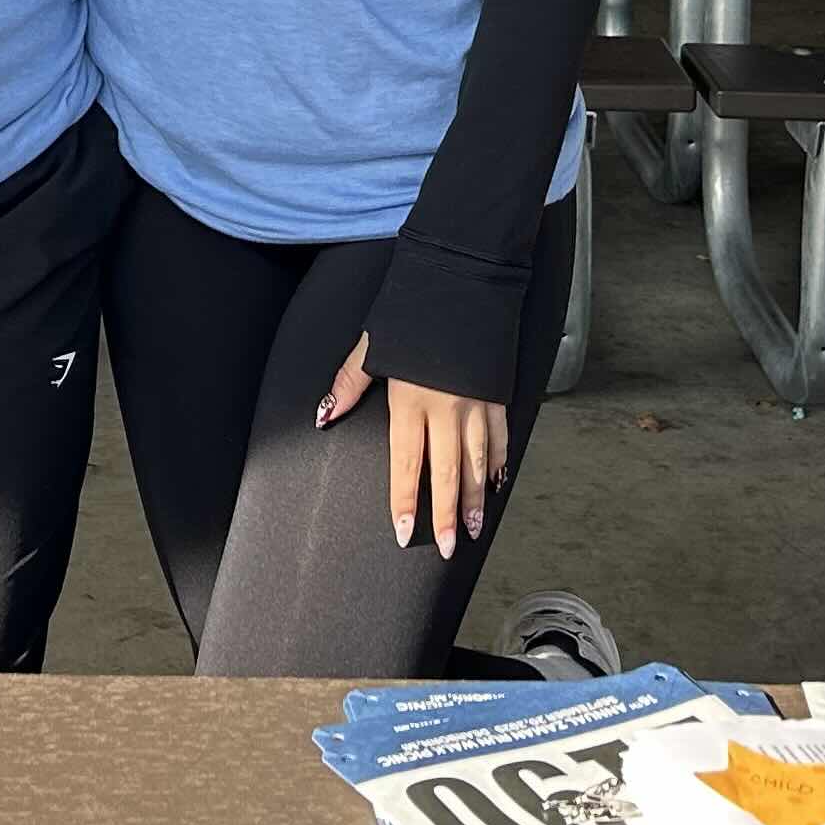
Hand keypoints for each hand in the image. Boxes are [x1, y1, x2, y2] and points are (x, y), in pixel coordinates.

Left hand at [318, 331, 509, 559]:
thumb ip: (348, 384)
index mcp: (410, 400)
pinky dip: (497, 461)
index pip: (406, 464)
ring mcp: (476, 402)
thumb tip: (324, 415)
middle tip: (447, 545)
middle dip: (447, 514)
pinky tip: (495, 483)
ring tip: (474, 528)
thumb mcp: (372, 344)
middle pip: (447, 473)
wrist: (463, 279)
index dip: (405, 501)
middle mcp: (446, 408)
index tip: (403, 531)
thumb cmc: (411, 310)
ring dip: (477, 498)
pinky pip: (500, 437)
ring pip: (477, 462)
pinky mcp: (498, 392)